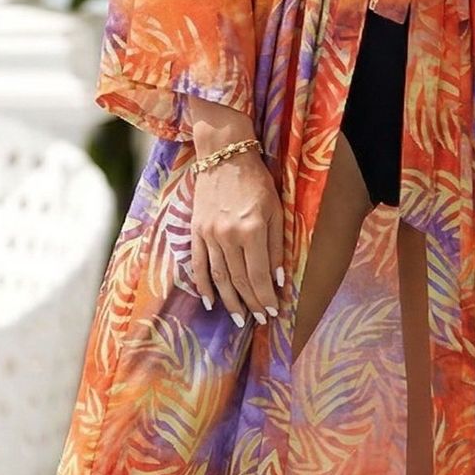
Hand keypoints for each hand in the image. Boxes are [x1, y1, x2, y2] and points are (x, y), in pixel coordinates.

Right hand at [190, 148, 283, 328]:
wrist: (224, 155)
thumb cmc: (257, 181)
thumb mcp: (276, 210)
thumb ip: (277, 246)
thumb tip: (279, 280)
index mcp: (251, 230)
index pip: (259, 275)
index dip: (266, 298)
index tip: (273, 312)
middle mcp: (228, 236)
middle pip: (239, 280)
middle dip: (251, 304)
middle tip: (259, 320)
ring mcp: (209, 234)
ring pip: (219, 277)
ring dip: (229, 301)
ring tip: (238, 318)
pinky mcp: (196, 231)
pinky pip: (199, 264)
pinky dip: (203, 285)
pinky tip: (209, 301)